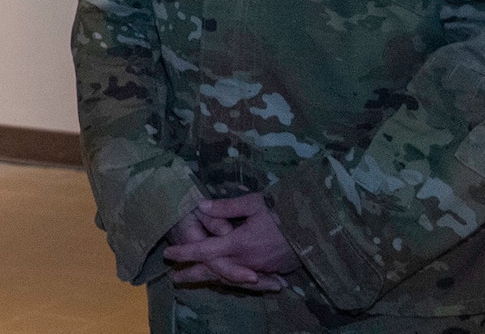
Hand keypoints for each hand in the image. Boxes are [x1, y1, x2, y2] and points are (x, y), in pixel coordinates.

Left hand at [164, 194, 298, 291]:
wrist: (316, 229)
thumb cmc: (283, 211)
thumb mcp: (254, 203)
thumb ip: (226, 207)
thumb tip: (201, 206)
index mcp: (238, 243)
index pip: (205, 250)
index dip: (185, 252)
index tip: (168, 253)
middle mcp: (246, 261)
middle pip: (213, 271)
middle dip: (193, 274)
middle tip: (174, 278)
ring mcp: (258, 269)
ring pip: (229, 278)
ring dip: (211, 279)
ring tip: (195, 279)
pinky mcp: (269, 272)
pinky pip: (245, 280)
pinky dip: (231, 281)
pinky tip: (224, 280)